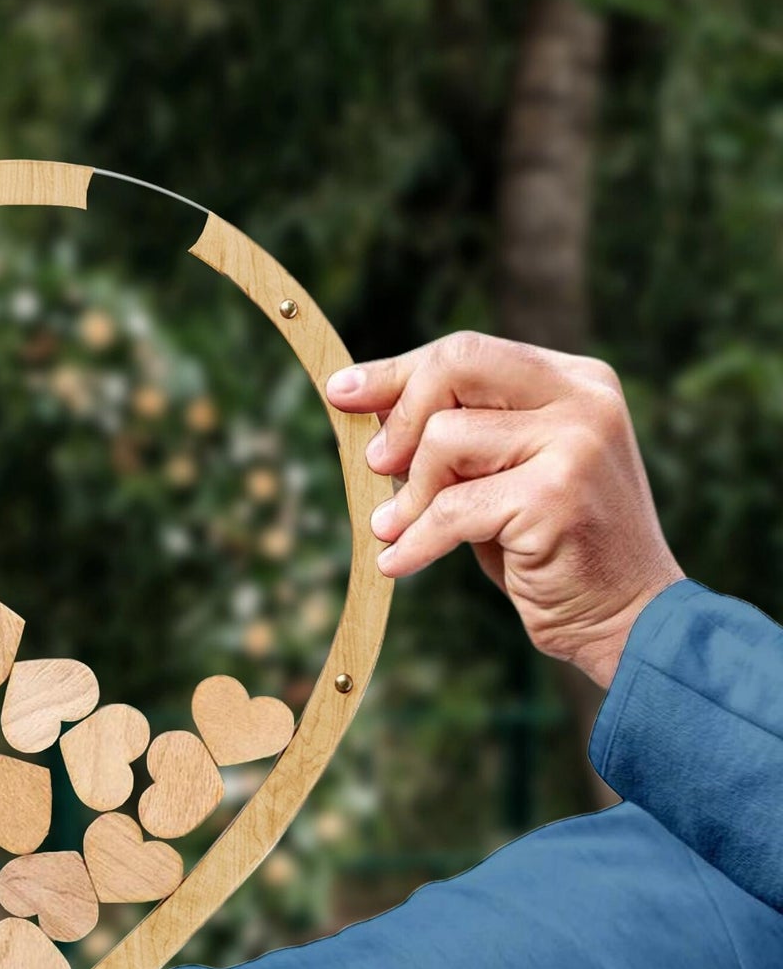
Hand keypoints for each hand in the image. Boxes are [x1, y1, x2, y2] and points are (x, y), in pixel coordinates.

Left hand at [328, 332, 682, 687]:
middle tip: (376, 466)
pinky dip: (416, 541)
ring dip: (410, 495)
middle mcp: (584, 400)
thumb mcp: (500, 474)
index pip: (467, 352)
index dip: (397, 372)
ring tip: (399, 528)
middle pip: (455, 367)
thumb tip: (365, 402)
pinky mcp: (557, 495)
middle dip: (400, 418)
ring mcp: (577, 443)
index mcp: (575, 382)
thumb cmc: (549, 546)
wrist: (627, 617)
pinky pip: (451, 509)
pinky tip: (400, 562)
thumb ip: (454, 435)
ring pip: (444, 439)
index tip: (342, 391)